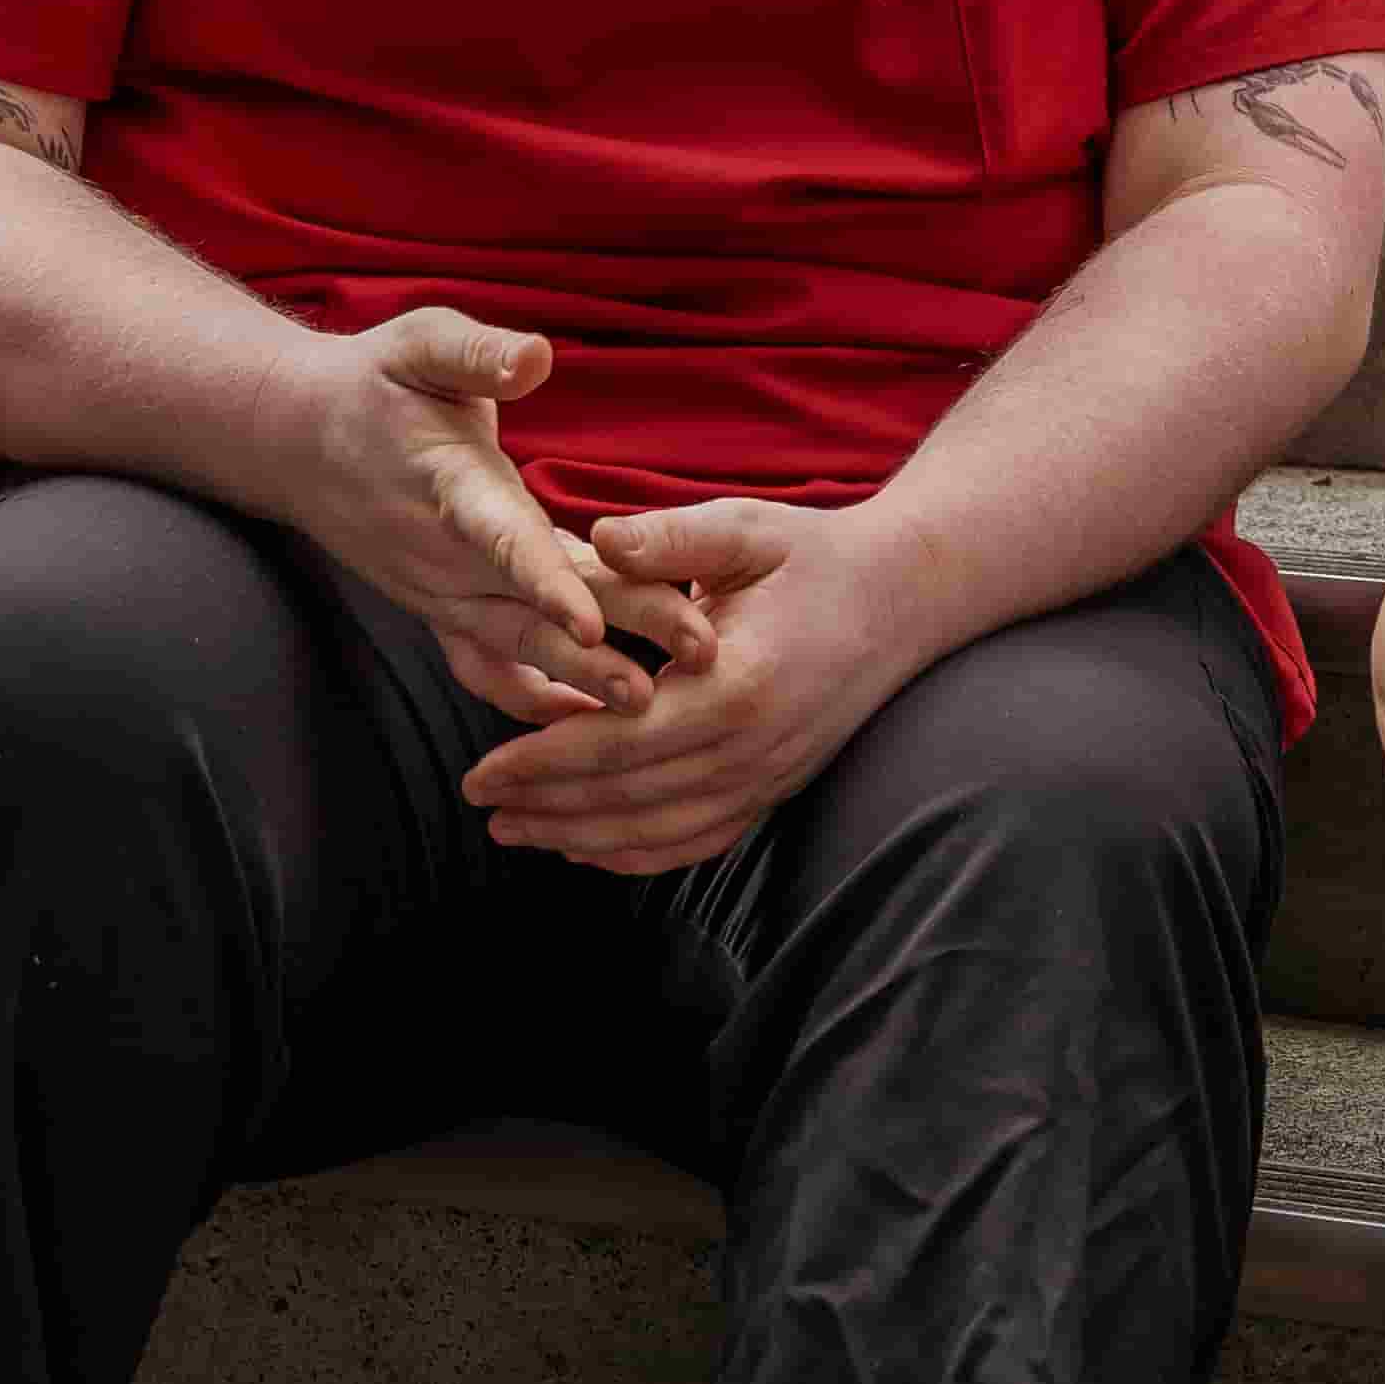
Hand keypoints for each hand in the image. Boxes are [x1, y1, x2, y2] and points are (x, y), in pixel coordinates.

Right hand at [250, 307, 683, 723]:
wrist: (300, 441)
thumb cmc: (376, 384)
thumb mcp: (421, 345)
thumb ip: (477, 355)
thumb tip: (535, 356)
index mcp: (452, 487)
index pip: (504, 540)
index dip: (548, 581)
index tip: (592, 622)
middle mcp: (446, 556)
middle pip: (534, 607)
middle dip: (612, 639)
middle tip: (697, 654)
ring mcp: (441, 594)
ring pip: (519, 648)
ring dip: (582, 681)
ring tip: (650, 708)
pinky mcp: (444, 613)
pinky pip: (488, 671)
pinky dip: (534, 700)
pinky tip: (592, 723)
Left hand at [459, 500, 933, 876]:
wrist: (906, 597)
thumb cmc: (816, 557)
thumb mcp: (744, 529)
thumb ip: (668, 538)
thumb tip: (596, 541)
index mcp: (735, 690)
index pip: (616, 745)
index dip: (540, 766)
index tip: (478, 775)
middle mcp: (753, 751)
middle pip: (627, 801)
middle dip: (545, 811)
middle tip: (480, 809)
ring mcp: (769, 778)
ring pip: (659, 834)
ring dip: (582, 840)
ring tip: (519, 834)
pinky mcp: (777, 788)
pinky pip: (700, 841)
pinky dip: (640, 854)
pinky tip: (591, 848)